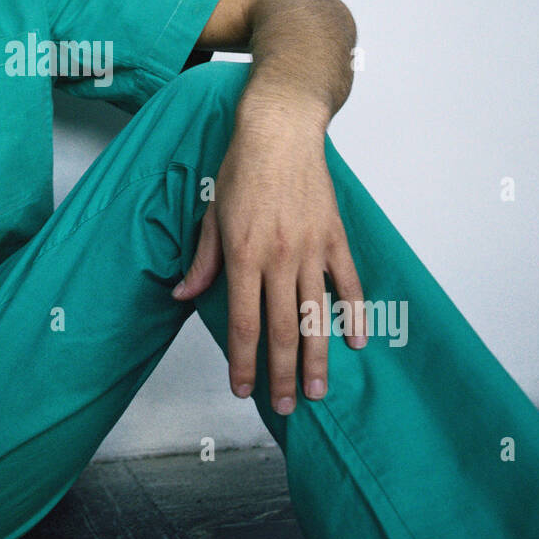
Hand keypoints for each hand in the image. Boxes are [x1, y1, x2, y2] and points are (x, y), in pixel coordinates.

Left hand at [172, 93, 366, 414]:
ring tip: (316, 391)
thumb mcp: (211, 214)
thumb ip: (203, 260)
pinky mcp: (335, 236)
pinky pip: (349, 283)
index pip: (242, 322)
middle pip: (282, 329)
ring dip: (316, 358)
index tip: (243, 389)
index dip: (243, 361)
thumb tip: (184, 294)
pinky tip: (355, 342)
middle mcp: (279, 257)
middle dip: (281, 374)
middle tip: (283, 407)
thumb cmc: (241, 168)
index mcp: (244, 254)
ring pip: (316, 315)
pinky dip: (354, 314)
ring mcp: (311, 249)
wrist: (280, 131)